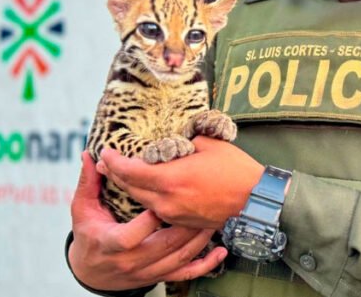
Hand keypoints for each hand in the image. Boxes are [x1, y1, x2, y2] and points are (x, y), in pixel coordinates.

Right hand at [68, 151, 226, 290]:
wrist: (92, 272)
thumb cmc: (88, 235)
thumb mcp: (82, 209)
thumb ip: (88, 182)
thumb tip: (89, 154)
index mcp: (111, 243)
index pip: (129, 237)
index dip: (146, 222)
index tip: (159, 201)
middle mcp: (130, 261)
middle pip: (162, 245)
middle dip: (183, 224)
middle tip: (200, 201)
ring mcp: (147, 271)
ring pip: (178, 258)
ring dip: (198, 238)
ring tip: (213, 217)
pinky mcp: (158, 276)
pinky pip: (186, 273)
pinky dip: (205, 264)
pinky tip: (220, 252)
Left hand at [98, 136, 264, 229]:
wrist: (255, 200)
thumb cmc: (235, 170)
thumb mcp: (208, 145)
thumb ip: (182, 142)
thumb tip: (170, 140)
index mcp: (170, 179)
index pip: (129, 171)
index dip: (113, 161)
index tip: (105, 151)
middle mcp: (166, 200)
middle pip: (130, 188)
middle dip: (115, 174)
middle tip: (107, 162)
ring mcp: (173, 214)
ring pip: (141, 200)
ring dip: (130, 186)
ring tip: (123, 174)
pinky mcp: (182, 221)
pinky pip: (156, 208)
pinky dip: (147, 197)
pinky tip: (148, 188)